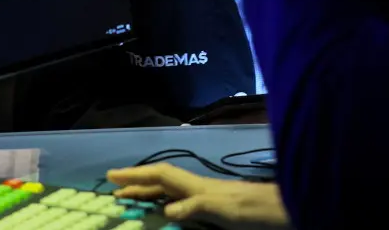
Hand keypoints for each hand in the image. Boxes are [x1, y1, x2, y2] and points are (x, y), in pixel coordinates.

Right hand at [107, 163, 288, 226]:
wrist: (277, 211)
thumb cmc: (249, 208)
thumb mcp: (220, 208)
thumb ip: (194, 206)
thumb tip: (165, 209)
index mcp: (195, 185)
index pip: (160, 175)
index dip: (135, 174)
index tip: (111, 175)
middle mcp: (197, 188)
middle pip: (162, 182)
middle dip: (137, 184)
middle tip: (113, 191)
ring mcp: (205, 197)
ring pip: (170, 193)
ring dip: (149, 195)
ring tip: (130, 202)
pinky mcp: (212, 209)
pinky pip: (180, 204)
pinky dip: (165, 206)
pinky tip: (163, 214)